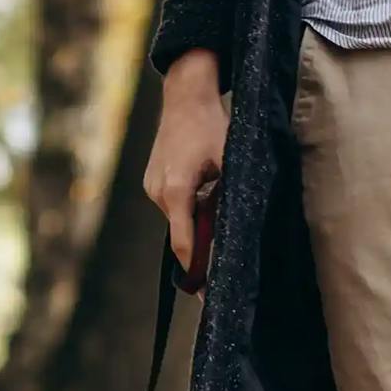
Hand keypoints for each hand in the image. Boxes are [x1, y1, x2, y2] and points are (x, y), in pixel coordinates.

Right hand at [143, 49, 227, 279]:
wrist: (185, 96)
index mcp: (177, 191)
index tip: (206, 294)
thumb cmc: (212, 125)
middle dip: (202, 246)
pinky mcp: (151, 181)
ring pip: (178, 219)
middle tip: (222, 261)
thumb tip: (239, 230)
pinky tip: (204, 187)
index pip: (185, 244)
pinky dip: (188, 207)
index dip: (196, 271)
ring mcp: (152, 187)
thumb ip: (229, 198)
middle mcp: (158, 192)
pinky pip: (173, 205)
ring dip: (197, 221)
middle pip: (182, 234)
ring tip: (216, 199)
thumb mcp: (231, 161)